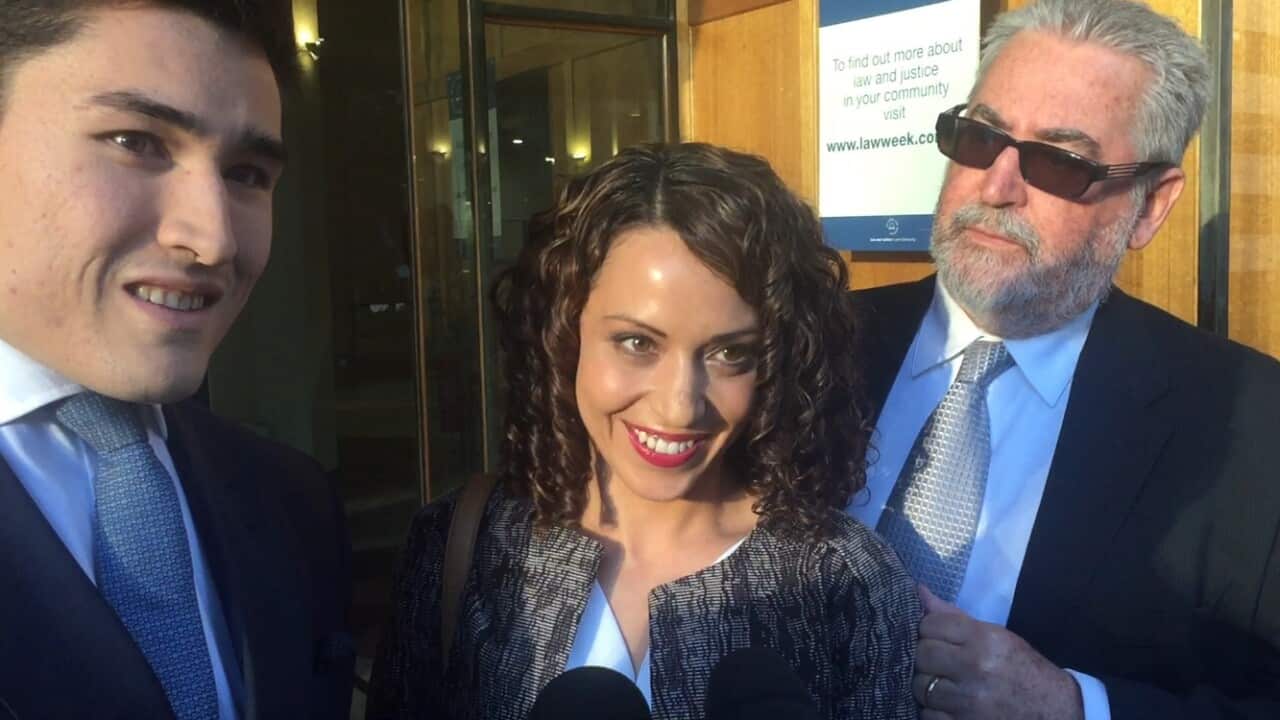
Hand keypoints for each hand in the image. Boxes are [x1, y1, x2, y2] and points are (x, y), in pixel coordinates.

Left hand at [913, 584, 1083, 719]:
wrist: (1055, 710)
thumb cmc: (1022, 669)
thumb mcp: (996, 636)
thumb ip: (954, 617)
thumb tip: (920, 592)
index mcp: (985, 640)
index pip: (931, 625)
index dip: (928, 630)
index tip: (936, 637)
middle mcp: (976, 668)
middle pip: (922, 655)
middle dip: (925, 658)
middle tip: (938, 663)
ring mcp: (970, 701)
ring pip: (920, 687)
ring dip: (927, 686)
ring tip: (944, 685)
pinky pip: (928, 714)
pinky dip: (934, 711)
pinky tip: (950, 706)